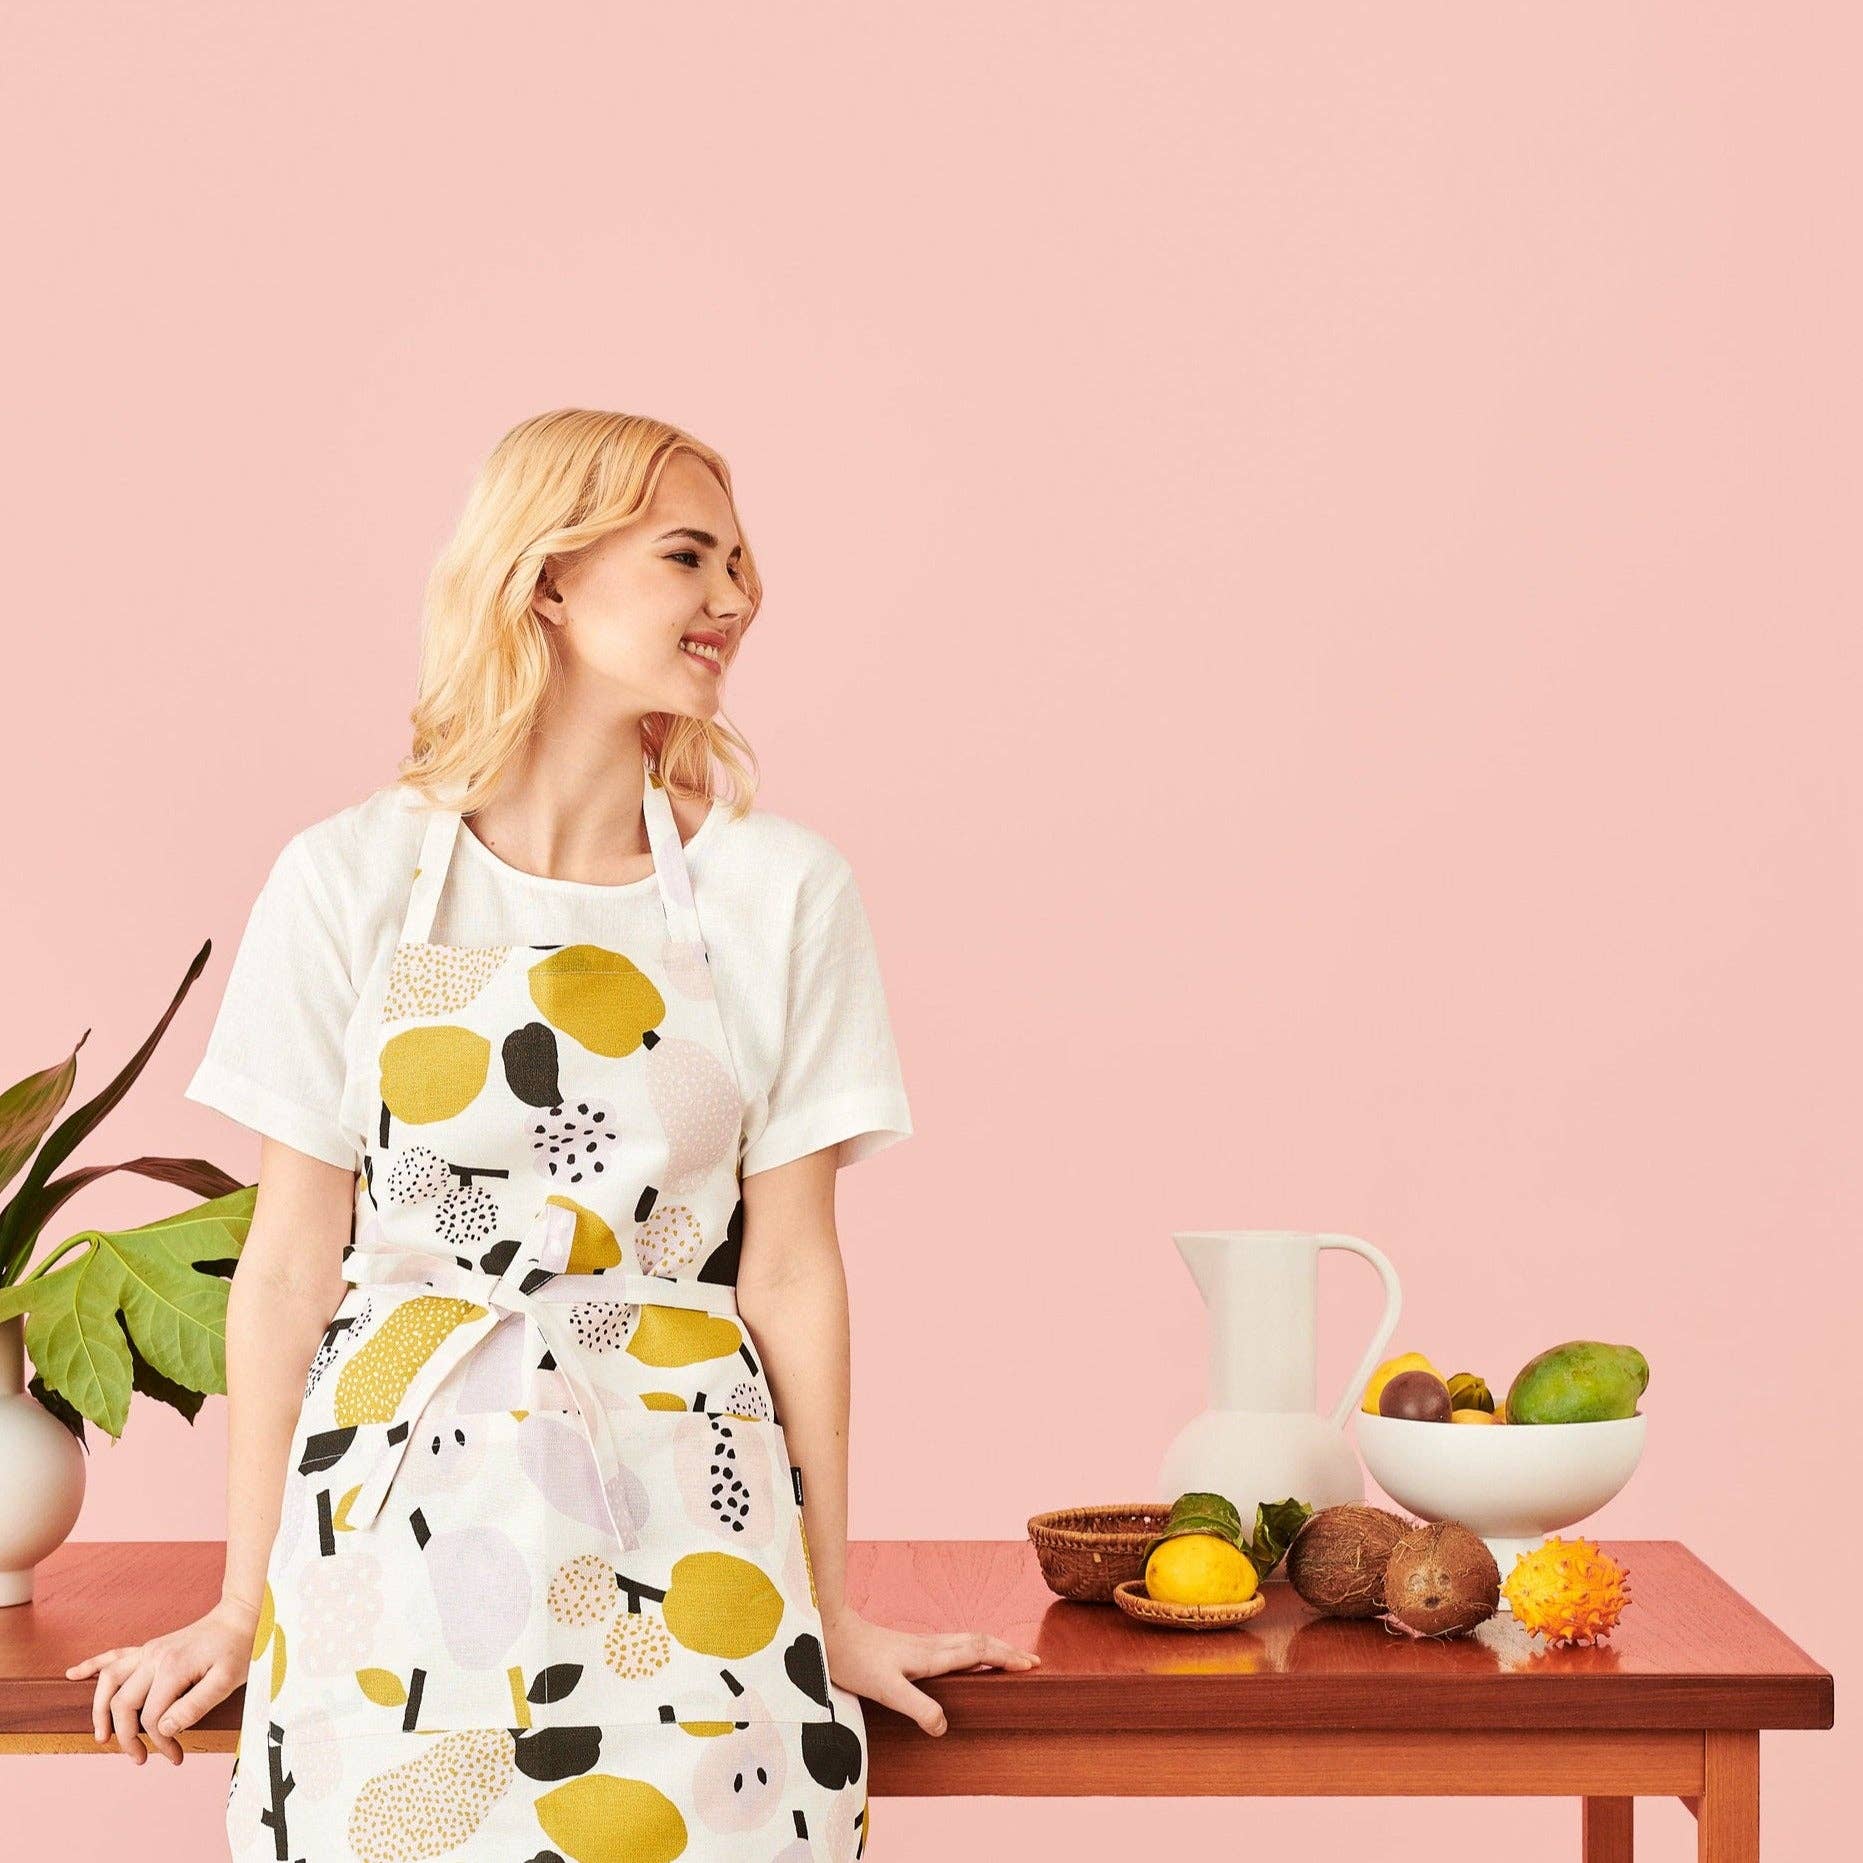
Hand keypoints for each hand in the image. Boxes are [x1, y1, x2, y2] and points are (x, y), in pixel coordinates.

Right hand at [63, 1596, 258, 1765]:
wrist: (243, 1616)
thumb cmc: (239, 1649)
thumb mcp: (227, 1681)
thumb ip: (194, 1706)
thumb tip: (162, 1730)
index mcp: (172, 1668)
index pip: (152, 1717)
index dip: (160, 1743)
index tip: (175, 1757)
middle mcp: (154, 1657)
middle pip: (123, 1704)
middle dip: (127, 1737)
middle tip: (140, 1760)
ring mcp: (149, 1650)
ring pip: (109, 1681)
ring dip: (99, 1710)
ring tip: (101, 1737)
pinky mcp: (150, 1648)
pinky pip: (115, 1656)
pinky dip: (93, 1665)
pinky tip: (73, 1674)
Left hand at [821, 1604, 1038, 1736]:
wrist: (830, 1632)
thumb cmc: (855, 1661)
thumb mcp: (886, 1689)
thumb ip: (917, 1707)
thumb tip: (944, 1727)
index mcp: (931, 1656)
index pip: (978, 1653)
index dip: (1004, 1658)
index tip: (1030, 1665)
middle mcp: (930, 1646)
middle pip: (978, 1643)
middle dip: (1006, 1651)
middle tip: (1031, 1661)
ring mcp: (920, 1644)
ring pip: (966, 1640)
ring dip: (991, 1647)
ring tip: (1007, 1656)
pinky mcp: (909, 1647)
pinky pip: (952, 1644)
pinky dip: (972, 1648)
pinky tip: (965, 1657)